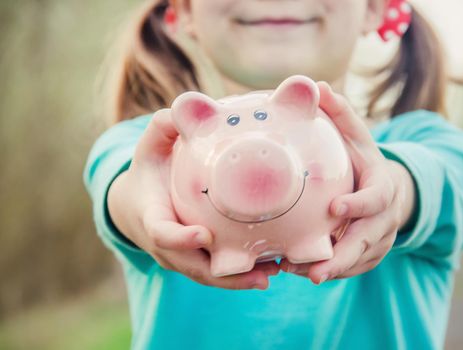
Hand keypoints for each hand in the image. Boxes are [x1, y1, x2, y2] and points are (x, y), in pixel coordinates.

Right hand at [108, 108, 278, 289]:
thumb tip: (183, 108)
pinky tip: (271, 269)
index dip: (180, 239)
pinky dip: (241, 276)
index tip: (205, 236)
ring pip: (209, 276)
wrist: (137, 205)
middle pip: (193, 267)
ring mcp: (180, 257)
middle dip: (224, 274)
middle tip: (260, 271)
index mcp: (151, 217)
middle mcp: (166, 246)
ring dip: (240, 280)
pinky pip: (218, 273)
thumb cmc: (148, 172)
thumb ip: (163, 128)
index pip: (161, 233)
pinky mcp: (195, 261)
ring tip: (273, 273)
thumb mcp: (149, 148)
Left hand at [279, 82, 415, 283]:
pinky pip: (353, 268)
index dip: (359, 205)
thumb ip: (340, 114)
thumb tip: (316, 85)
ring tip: (298, 274)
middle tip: (315, 270)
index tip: (336, 208)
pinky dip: (331, 272)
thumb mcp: (357, 137)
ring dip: (331, 268)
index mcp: (382, 187)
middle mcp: (384, 218)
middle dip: (343, 256)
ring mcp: (379, 240)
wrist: (390, 192)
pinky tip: (301, 273)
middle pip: (368, 240)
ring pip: (358, 260)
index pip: (376, 198)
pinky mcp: (370, 255)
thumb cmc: (365, 162)